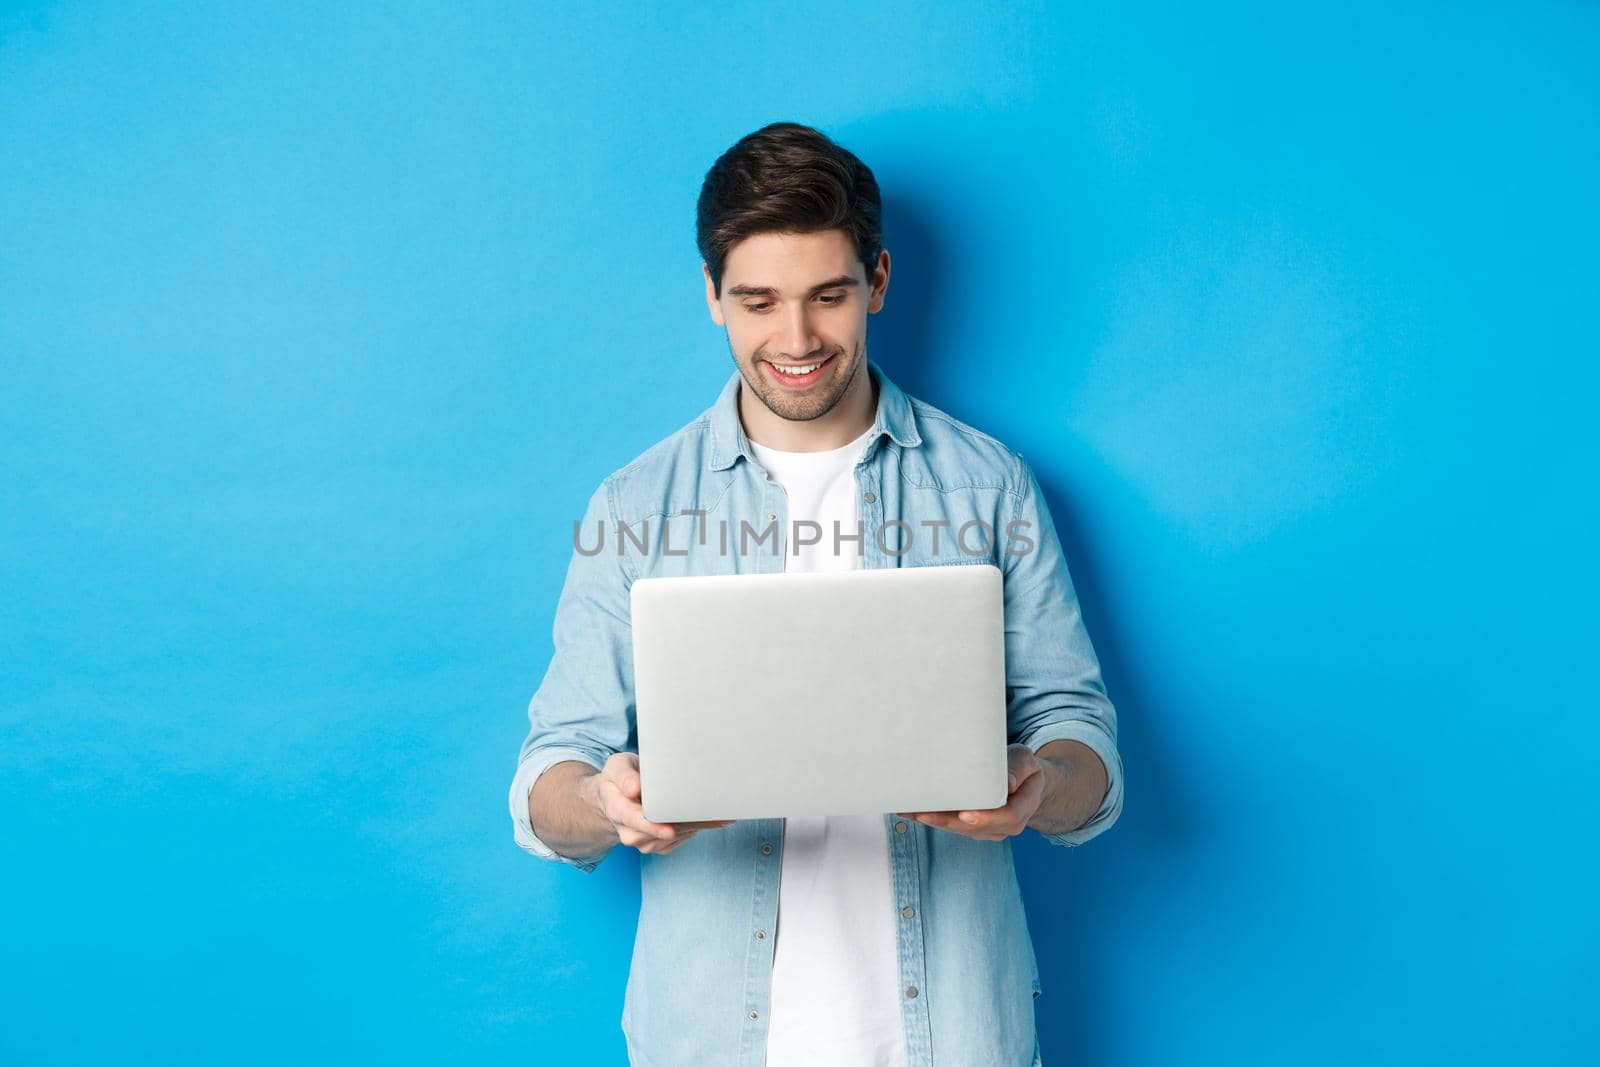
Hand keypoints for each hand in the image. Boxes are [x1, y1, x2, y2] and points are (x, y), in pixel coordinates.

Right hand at [588, 752, 734, 854]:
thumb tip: (634, 788)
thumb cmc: (620, 778)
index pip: (634, 820)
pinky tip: (707, 815)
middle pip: (662, 831)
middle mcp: (630, 833)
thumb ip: (624, 775)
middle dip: (689, 822)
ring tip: (720, 811)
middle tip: (718, 814)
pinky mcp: (659, 846)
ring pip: (677, 836)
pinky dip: (696, 827)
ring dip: (699, 824)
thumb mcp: (617, 766)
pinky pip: (681, 838)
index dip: (652, 826)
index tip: (670, 829)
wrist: (616, 798)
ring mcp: (644, 843)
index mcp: (617, 810)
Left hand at [897, 744, 1044, 840]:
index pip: (1006, 817)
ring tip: (909, 810)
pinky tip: (909, 811)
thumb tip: (1008, 783)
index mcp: (1022, 809)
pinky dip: (930, 818)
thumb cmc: (1021, 768)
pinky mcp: (970, 827)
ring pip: (958, 829)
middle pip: (974, 827)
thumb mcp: (1025, 761)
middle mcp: (1004, 825)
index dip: (985, 818)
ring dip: (933, 821)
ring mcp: (986, 830)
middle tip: (923, 814)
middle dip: (947, 822)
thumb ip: (1017, 770)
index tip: (965, 814)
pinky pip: (949, 825)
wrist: (1023, 783)